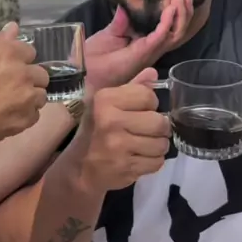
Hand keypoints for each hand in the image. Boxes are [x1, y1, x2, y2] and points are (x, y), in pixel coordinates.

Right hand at [0, 22, 48, 162]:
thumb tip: (13, 27)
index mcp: (8, 54)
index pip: (29, 50)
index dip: (18, 59)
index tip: (7, 67)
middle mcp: (24, 73)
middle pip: (40, 73)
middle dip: (29, 78)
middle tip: (10, 87)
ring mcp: (29, 97)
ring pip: (40, 94)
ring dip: (29, 98)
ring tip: (10, 104)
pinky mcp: (29, 119)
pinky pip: (34, 114)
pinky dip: (24, 115)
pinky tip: (8, 117)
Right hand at [76, 69, 170, 193]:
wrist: (79, 168)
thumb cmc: (95, 131)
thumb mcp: (107, 105)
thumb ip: (132, 88)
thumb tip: (153, 73)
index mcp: (105, 100)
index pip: (148, 96)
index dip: (149, 105)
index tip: (139, 112)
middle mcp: (110, 121)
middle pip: (159, 122)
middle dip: (158, 128)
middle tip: (147, 131)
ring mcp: (118, 146)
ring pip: (161, 144)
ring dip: (157, 146)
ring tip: (143, 145)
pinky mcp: (125, 168)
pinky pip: (157, 162)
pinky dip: (152, 161)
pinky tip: (139, 158)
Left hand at [85, 0, 192, 92]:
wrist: (83, 72)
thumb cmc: (94, 56)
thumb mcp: (110, 32)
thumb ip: (122, 20)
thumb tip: (128, 3)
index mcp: (145, 43)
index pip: (168, 27)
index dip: (177, 12)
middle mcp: (151, 49)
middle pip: (177, 31)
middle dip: (184, 12)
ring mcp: (148, 52)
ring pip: (174, 35)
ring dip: (180, 15)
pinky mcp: (142, 54)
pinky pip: (160, 37)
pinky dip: (167, 22)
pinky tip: (170, 8)